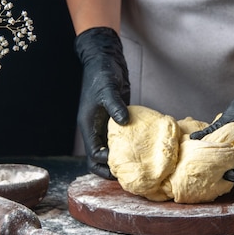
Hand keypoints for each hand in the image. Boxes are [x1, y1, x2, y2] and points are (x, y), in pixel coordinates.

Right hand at [74, 27, 129, 178]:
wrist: (105, 60)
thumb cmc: (101, 74)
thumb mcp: (107, 89)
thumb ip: (115, 106)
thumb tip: (124, 122)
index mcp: (88, 126)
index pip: (93, 154)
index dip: (106, 163)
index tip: (123, 164)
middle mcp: (95, 130)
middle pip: (99, 159)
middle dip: (111, 169)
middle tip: (131, 174)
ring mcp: (105, 126)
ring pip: (110, 151)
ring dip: (121, 160)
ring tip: (139, 166)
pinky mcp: (117, 120)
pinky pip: (121, 139)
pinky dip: (129, 146)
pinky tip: (144, 148)